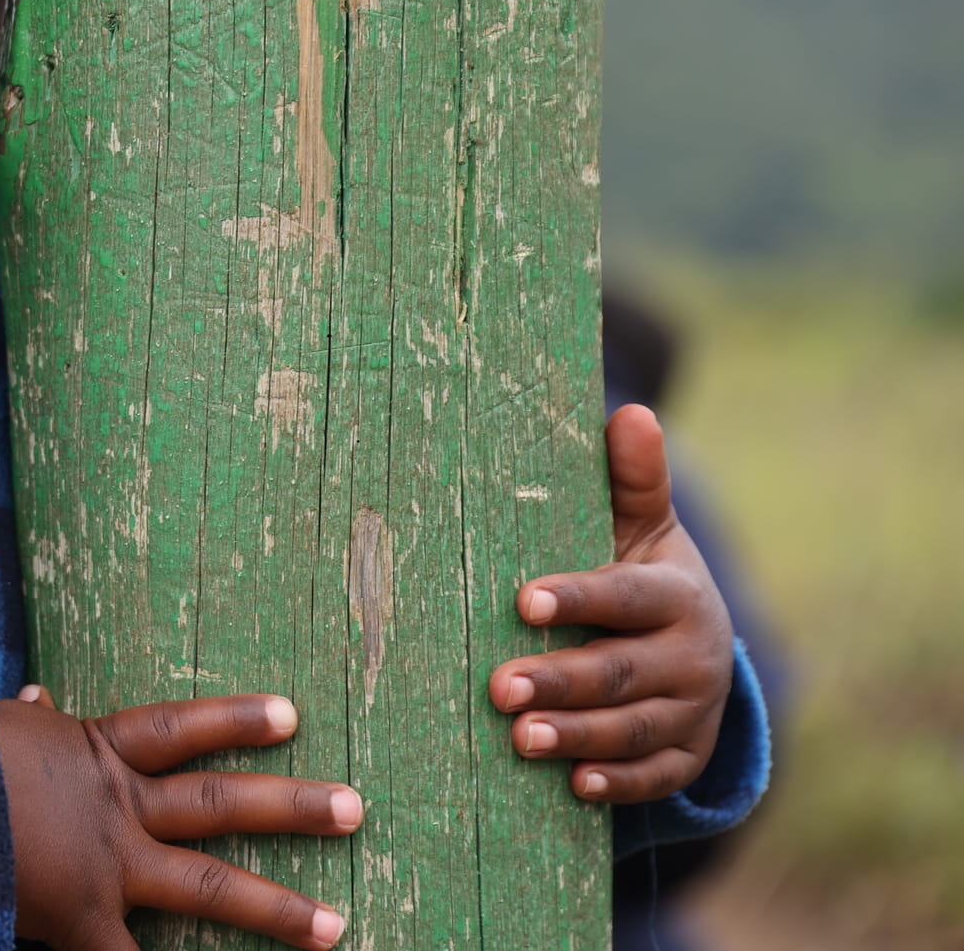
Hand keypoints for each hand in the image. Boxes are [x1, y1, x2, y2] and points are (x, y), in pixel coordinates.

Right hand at [0, 685, 358, 950]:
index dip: (234, 718)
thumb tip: (37, 694)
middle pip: (217, 802)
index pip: (177, 728)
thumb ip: (28, 719)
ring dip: (275, 907)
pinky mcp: (80, 918)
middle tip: (356, 807)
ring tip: (336, 926)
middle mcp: (115, 805)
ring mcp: (106, 866)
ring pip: (205, 885)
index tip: (293, 714)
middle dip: (290, 806)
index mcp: (93, 751)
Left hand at [490, 404, 734, 803]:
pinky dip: (621, 783)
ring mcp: (693, 710)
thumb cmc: (640, 570)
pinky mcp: (687, 754)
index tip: (524, 601)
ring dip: (579, 736)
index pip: (625, 596)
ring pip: (636, 729)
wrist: (699, 640)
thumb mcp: (641, 526)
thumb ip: (631, 479)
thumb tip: (630, 411)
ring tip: (520, 739)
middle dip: (561, 681)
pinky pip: (658, 776)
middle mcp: (693, 654)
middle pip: (622, 671)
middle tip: (499, 689)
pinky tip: (577, 786)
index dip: (578, 599)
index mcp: (676, 593)